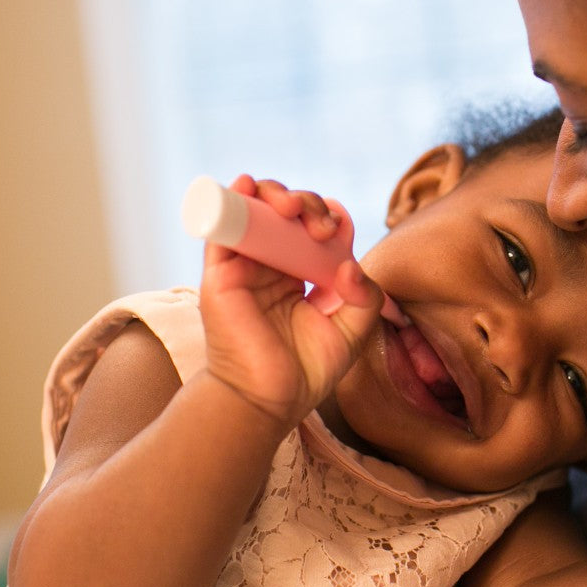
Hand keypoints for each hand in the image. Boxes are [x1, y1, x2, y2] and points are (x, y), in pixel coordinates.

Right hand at [199, 174, 382, 427]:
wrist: (266, 401)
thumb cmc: (306, 372)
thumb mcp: (352, 332)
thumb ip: (366, 297)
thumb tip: (350, 263)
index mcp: (303, 275)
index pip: (314, 229)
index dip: (329, 216)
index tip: (339, 226)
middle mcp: (273, 265)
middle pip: (287, 214)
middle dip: (308, 206)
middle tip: (321, 228)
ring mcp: (247, 266)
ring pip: (257, 212)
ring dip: (276, 195)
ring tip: (293, 209)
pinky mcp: (221, 273)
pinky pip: (223, 228)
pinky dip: (234, 199)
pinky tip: (248, 185)